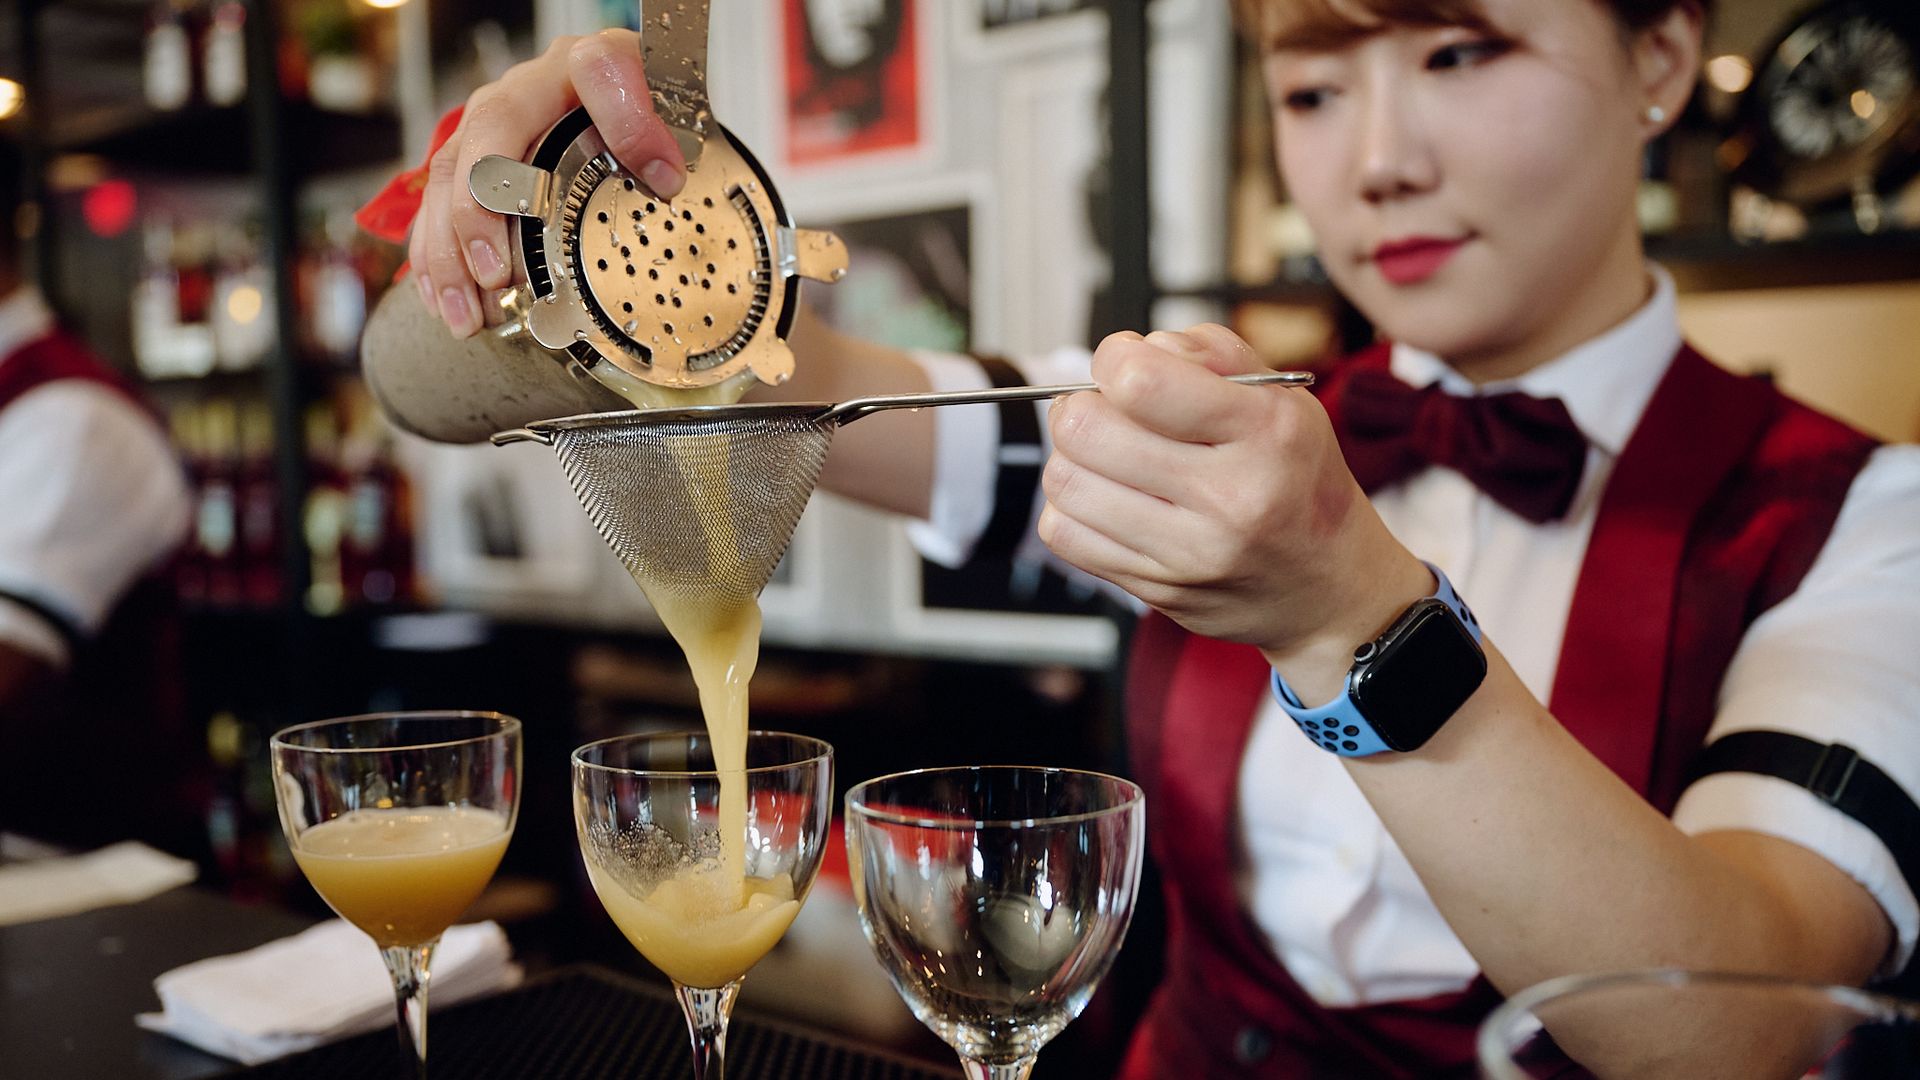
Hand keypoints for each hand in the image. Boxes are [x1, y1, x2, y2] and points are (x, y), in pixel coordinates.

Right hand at [410, 29, 687, 338]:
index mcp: (582, 69)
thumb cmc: (629, 101)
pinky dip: (436, 257)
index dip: (601, 128)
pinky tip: (443, 300)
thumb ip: (658, 129)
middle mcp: (525, 92)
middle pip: (484, 140)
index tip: (579, 199)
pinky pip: (436, 204)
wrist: (608, 95)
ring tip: (464, 313)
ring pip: (448, 179)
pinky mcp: (469, 158)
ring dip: (448, 254)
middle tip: (494, 277)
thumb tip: (664, 174)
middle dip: (479, 218)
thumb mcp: (660, 104)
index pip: (593, 74)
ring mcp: (489, 125)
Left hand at [1039, 324, 1430, 667]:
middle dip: (1080, 406)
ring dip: (1073, 458)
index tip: (1123, 365)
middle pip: (1087, 431)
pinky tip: (1105, 498)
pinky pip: (1066, 537)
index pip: (1141, 382)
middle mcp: (1230, 497)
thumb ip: (1214, 354)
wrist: (1329, 590)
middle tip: (1103, 409)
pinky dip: (1070, 508)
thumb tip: (1139, 348)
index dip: (1113, 359)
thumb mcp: (1286, 400)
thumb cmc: (1300, 483)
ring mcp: (1190, 552)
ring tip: (1106, 456)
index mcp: (1267, 433)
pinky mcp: (1158, 590)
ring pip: (1066, 483)